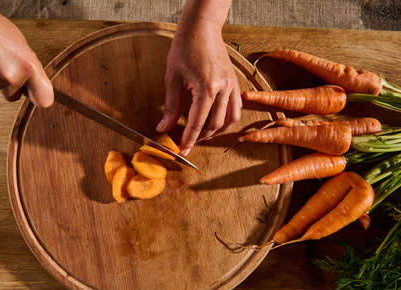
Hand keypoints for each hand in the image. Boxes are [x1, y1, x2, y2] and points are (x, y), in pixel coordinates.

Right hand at [0, 0, 52, 106]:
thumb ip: (29, 66)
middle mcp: (10, 76)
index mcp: (27, 65)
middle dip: (12, 84)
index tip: (37, 94)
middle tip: (4, 63)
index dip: (39, 97)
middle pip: (15, 95)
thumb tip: (35, 80)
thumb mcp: (19, 43)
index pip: (44, 99)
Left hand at [156, 18, 240, 155]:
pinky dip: (227, 120)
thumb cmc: (185, 48)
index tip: (182, 150)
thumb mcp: (172, 78)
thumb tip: (163, 128)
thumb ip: (171, 107)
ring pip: (230, 120)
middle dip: (201, 137)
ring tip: (202, 135)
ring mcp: (232, 86)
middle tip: (188, 142)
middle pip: (215, 124)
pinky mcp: (235, 82)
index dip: (189, 139)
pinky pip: (236, 108)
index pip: (197, 122)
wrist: (201, 28)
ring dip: (216, 131)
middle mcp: (223, 89)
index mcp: (207, 88)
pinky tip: (216, 122)